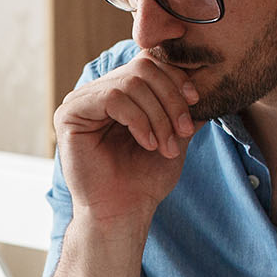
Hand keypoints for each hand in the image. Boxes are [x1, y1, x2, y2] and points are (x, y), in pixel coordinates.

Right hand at [51, 55, 200, 224]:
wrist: (123, 212)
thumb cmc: (144, 180)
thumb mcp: (175, 137)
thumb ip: (184, 110)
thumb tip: (207, 87)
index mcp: (120, 93)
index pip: (150, 64)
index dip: (176, 79)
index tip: (196, 103)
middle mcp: (98, 92)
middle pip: (143, 67)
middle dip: (171, 99)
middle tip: (183, 131)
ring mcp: (81, 100)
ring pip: (130, 82)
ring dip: (157, 115)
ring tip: (165, 146)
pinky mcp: (69, 114)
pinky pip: (113, 97)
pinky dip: (138, 120)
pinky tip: (147, 143)